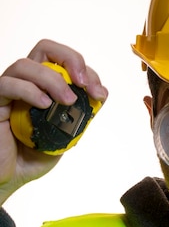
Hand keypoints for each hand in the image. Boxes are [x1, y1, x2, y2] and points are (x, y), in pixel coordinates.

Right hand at [0, 39, 107, 204]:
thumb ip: (81, 113)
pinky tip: (44, 105)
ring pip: (26, 64)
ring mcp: (8, 92)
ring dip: (53, 79)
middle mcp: (25, 83)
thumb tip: (100, 94)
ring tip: (68, 101)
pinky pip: (6, 85)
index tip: (99, 93)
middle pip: (45, 48)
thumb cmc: (35, 155)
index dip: (86, 71)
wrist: (10, 177)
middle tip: (84, 83)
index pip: (65, 62)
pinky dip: (29, 91)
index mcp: (44, 86)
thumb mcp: (67, 133)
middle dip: (70, 59)